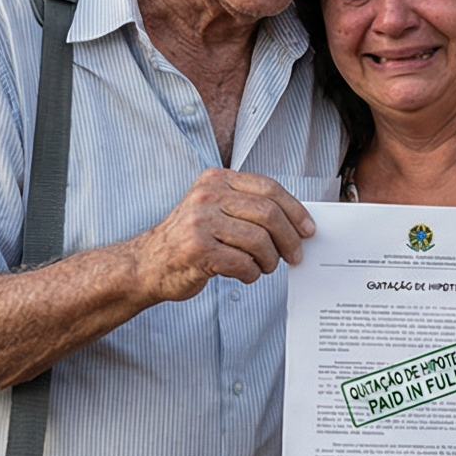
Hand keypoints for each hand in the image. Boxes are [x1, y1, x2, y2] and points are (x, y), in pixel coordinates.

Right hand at [130, 169, 315, 300]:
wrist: (147, 264)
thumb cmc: (189, 239)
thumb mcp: (214, 209)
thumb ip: (247, 208)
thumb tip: (296, 222)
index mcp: (217, 180)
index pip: (269, 189)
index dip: (295, 211)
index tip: (308, 230)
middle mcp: (207, 196)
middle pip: (269, 214)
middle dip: (289, 239)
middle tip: (294, 256)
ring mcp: (200, 222)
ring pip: (259, 241)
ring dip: (269, 261)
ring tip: (263, 267)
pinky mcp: (197, 250)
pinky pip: (242, 263)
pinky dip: (251, 274)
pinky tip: (245, 275)